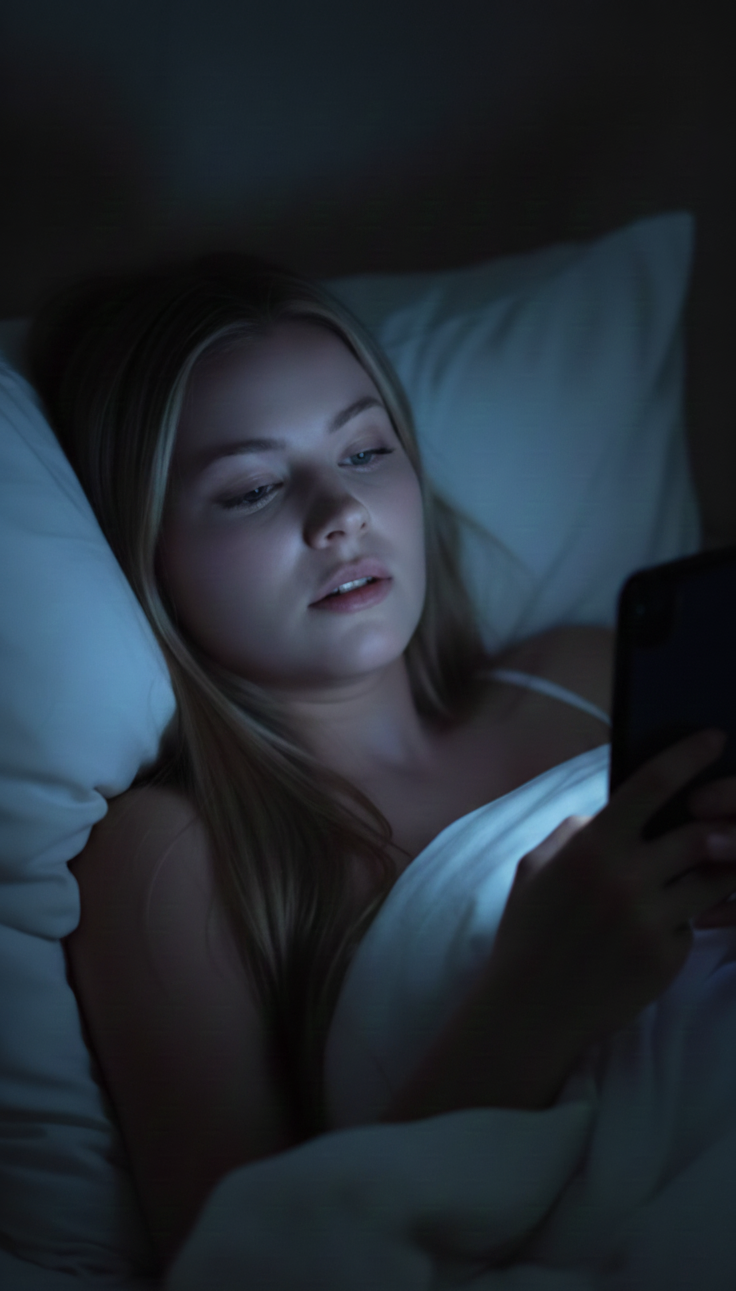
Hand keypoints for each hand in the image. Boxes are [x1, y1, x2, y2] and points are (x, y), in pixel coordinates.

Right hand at [488, 729, 735, 1052]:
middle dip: (714, 825)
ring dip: (714, 869)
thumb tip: (610, 813)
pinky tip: (659, 927)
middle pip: (699, 834)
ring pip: (712, 879)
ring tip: (703, 868)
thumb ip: (576, 831)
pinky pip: (693, 924)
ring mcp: (652, 921)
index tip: (715, 737)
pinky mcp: (668, 958)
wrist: (530, 1010)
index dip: (689, 756)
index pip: (652, 786)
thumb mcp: (536, 867)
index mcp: (593, 848)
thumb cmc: (527, 933)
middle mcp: (627, 880)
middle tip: (718, 820)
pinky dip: (685, 918)